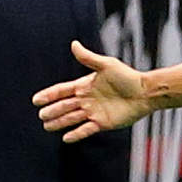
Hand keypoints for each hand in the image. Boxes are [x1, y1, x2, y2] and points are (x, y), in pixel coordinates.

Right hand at [33, 41, 150, 142]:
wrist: (145, 93)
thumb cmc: (128, 77)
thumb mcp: (107, 65)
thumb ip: (89, 58)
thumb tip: (74, 44)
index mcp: (85, 85)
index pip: (62, 91)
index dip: (49, 95)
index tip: (36, 100)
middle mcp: (87, 99)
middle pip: (64, 106)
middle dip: (52, 111)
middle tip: (41, 116)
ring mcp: (94, 112)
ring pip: (72, 118)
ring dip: (60, 122)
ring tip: (47, 126)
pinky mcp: (103, 123)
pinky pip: (86, 129)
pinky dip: (76, 134)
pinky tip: (66, 138)